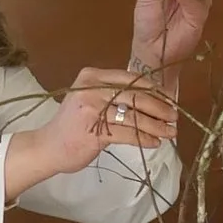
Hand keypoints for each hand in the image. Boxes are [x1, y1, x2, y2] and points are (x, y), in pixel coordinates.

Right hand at [4, 68, 180, 196]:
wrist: (48, 147)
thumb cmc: (73, 125)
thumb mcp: (91, 99)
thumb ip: (115, 94)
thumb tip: (154, 99)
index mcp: (92, 76)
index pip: (131, 79)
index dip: (154, 90)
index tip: (169, 99)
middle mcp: (91, 88)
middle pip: (136, 96)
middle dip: (160, 108)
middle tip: (174, 117)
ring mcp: (92, 109)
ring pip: (134, 116)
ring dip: (156, 126)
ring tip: (169, 133)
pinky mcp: (94, 131)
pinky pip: (128, 134)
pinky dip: (144, 139)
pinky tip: (154, 143)